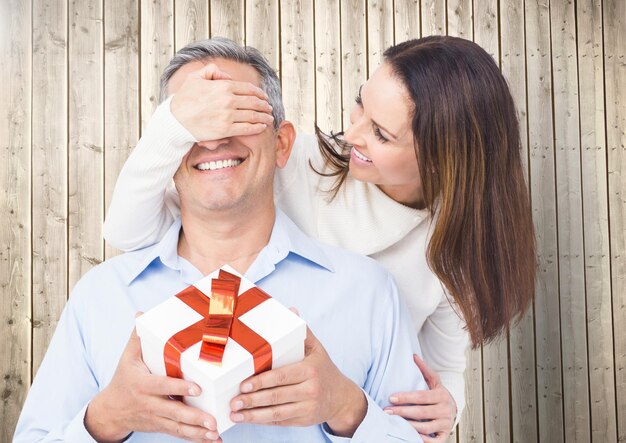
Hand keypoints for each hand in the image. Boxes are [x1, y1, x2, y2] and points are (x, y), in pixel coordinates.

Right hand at [84, 322, 221, 442]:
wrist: (110, 411)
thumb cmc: (124, 378)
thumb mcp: (128, 357)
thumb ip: (138, 337)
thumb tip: (141, 314)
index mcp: (142, 385)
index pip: (162, 386)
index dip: (179, 387)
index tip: (197, 389)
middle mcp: (149, 404)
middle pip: (173, 412)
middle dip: (193, 417)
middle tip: (212, 420)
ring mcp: (155, 418)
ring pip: (178, 427)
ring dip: (198, 432)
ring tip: (216, 433)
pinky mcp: (161, 426)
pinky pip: (179, 434)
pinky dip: (195, 438)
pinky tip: (213, 440)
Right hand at [170, 63, 274, 140]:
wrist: (175, 120)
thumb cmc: (184, 99)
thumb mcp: (195, 78)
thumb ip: (212, 71)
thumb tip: (227, 76)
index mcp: (223, 86)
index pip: (249, 89)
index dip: (260, 93)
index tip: (264, 97)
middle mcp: (228, 100)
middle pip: (254, 102)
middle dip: (264, 105)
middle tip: (269, 108)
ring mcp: (228, 116)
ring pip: (253, 115)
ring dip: (264, 116)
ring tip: (269, 118)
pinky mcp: (226, 130)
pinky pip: (247, 128)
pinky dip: (258, 127)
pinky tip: (262, 127)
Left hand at [229, 325, 366, 436]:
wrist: (342, 398)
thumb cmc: (323, 369)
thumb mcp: (316, 348)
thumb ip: (302, 332)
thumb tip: (291, 310)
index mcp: (310, 370)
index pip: (282, 376)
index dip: (262, 382)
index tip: (243, 385)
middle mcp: (310, 389)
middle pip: (277, 396)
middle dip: (253, 400)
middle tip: (233, 401)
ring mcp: (308, 407)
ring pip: (277, 413)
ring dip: (254, 415)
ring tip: (235, 414)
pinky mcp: (304, 420)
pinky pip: (281, 422)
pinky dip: (263, 421)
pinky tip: (248, 419)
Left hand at [384, 354, 456, 441]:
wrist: (453, 410)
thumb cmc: (439, 395)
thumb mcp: (434, 381)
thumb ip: (424, 369)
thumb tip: (414, 356)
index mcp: (442, 395)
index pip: (421, 396)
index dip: (405, 397)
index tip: (391, 398)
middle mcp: (445, 410)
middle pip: (421, 412)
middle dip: (402, 412)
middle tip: (387, 411)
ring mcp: (445, 424)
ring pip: (425, 427)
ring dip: (409, 426)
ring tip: (394, 423)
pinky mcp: (444, 435)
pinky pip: (433, 441)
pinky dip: (422, 439)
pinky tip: (410, 436)